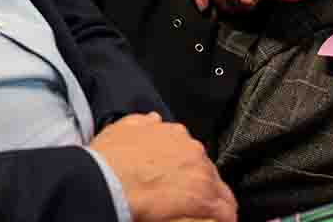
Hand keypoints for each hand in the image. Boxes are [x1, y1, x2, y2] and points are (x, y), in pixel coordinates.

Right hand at [89, 113, 236, 221]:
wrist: (107, 181)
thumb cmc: (109, 159)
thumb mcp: (123, 128)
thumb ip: (143, 122)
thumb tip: (155, 120)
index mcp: (175, 134)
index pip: (192, 152)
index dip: (188, 168)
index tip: (182, 179)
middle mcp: (192, 150)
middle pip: (208, 171)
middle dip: (202, 184)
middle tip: (191, 200)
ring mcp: (201, 175)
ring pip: (220, 192)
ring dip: (214, 202)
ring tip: (209, 216)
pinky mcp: (204, 200)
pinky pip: (225, 212)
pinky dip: (223, 218)